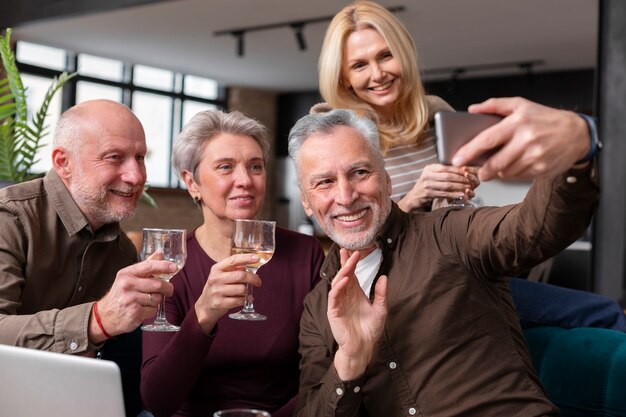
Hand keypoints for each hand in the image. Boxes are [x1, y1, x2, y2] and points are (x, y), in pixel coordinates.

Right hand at [90, 254, 175, 341]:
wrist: (105, 316)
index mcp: (127, 274)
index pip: (149, 266)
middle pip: (158, 284)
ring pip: (157, 298)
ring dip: (157, 300)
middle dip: (167, 288)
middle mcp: (127, 285)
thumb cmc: (121, 294)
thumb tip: (160, 254)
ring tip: (147, 301)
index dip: (164, 266)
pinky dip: (152, 310)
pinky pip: (153, 310)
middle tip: (168, 290)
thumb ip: (146, 266)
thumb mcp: (129, 277)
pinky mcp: (134, 313)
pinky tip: (143, 309)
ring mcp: (130, 299)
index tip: (174, 267)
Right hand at [194, 253, 261, 333]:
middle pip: (241, 275)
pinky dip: (245, 300)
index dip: (246, 258)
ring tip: (246, 291)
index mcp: (216, 269)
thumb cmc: (218, 287)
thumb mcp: (221, 275)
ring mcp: (217, 291)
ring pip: (241, 289)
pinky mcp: (219, 303)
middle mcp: (216, 279)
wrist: (205, 305)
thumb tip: (250, 263)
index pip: (233, 260)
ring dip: (247, 290)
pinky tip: (244, 299)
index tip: (257, 258)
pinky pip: (239, 300)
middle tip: (258, 282)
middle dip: (253, 278)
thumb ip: (234, 268)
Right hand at [329, 249, 386, 380]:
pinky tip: (345, 280)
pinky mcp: (333, 311)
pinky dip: (338, 288)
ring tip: (349, 264)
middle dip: (346, 263)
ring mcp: (338, 303)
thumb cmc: (370, 330)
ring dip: (342, 272)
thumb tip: (384, 277)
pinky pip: (334, 296)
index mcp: (355, 294)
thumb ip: (381, 293)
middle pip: (343, 275)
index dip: (352, 262)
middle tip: (349, 251)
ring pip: (337, 283)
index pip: (352, 274)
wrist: (363, 348)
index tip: (355, 251)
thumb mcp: (380, 309)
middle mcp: (345, 296)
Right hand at [398, 164, 479, 211]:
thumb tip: (462, 168)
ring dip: (460, 187)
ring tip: (469, 188)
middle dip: (461, 179)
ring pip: (447, 185)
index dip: (458, 170)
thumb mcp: (432, 175)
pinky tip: (462, 195)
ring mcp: (427, 185)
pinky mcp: (428, 194)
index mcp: (429, 168)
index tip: (468, 172)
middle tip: (471, 181)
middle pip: (448, 176)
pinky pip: (445, 194)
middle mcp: (427, 175)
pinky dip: (455, 194)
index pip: (446, 167)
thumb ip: (443, 172)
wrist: (414, 197)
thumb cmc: (426, 185)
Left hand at [452, 97, 590, 180]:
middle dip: (483, 170)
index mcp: (518, 122)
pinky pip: (519, 177)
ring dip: (499, 172)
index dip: (470, 151)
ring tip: (502, 163)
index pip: (488, 139)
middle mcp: (527, 139)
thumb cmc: (545, 118)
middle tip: (479, 170)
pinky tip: (516, 164)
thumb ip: (495, 105)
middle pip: (495, 163)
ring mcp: (536, 156)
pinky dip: (512, 174)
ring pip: (506, 172)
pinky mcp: (542, 169)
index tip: (457, 159)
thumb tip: (472, 109)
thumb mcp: (521, 105)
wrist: (577, 132)